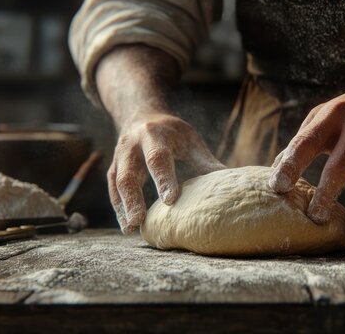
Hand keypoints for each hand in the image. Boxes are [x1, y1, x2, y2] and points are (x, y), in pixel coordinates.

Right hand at [109, 113, 224, 232]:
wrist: (142, 115)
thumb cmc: (172, 133)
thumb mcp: (190, 140)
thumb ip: (205, 162)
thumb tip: (231, 184)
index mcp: (154, 135)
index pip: (158, 158)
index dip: (163, 179)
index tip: (170, 200)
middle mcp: (132, 145)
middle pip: (129, 173)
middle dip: (133, 198)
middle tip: (139, 221)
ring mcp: (119, 157)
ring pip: (117, 184)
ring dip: (123, 207)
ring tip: (130, 229)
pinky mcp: (114, 168)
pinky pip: (113, 190)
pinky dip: (119, 208)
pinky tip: (127, 225)